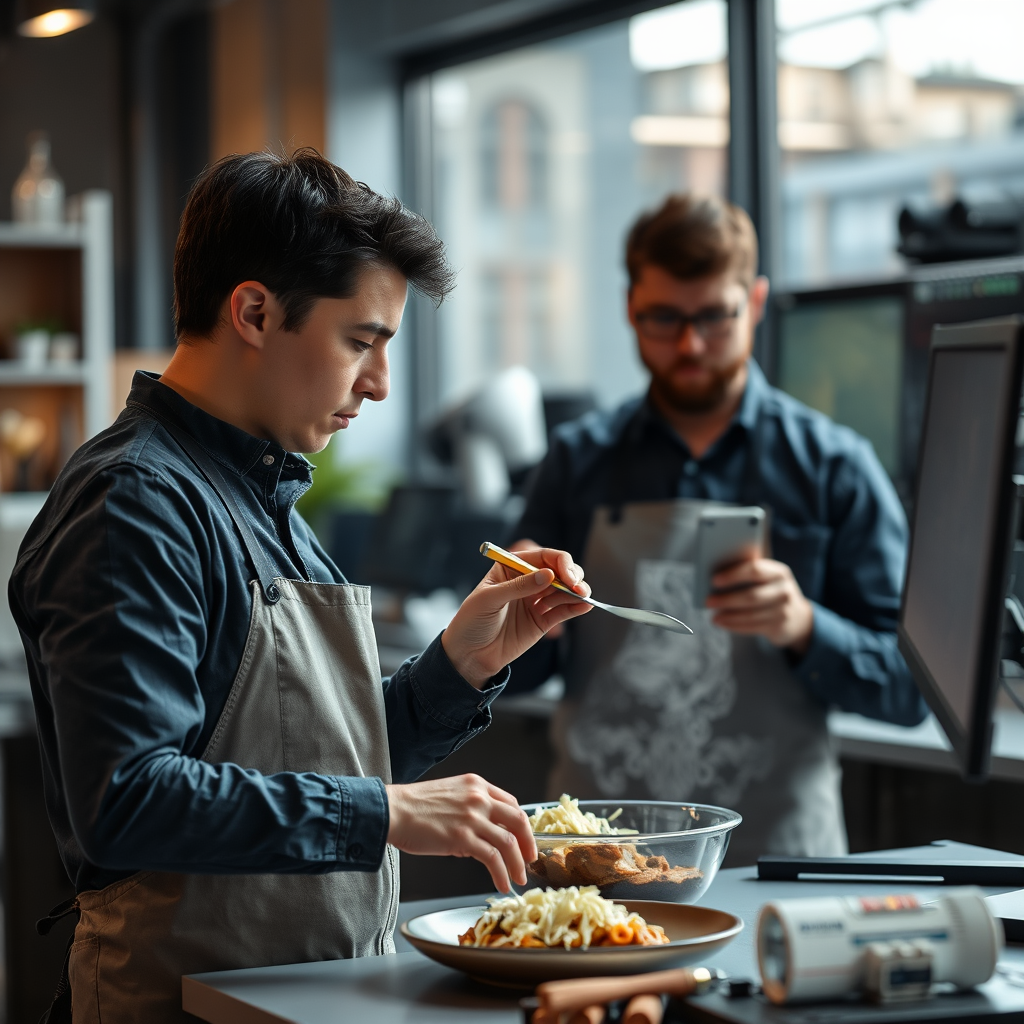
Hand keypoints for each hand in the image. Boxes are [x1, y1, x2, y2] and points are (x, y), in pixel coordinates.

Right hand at [386, 775, 537, 892]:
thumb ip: (471, 808)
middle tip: (530, 860)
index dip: (521, 824)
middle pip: (518, 820)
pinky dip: (501, 873)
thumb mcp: (450, 795)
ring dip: (518, 864)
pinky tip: (502, 884)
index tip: (524, 839)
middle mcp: (479, 798)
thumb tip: (483, 834)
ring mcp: (472, 818)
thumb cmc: (414, 806)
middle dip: (528, 844)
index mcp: (477, 784)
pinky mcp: (463, 838)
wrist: (393, 811)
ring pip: (508, 842)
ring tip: (518, 879)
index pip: (511, 803)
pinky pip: (492, 859)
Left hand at [441, 545, 591, 686]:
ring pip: (564, 590)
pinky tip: (584, 606)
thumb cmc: (472, 620)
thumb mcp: (489, 599)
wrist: (469, 654)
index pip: (543, 556)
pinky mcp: (543, 620)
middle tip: (577, 587)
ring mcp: (537, 600)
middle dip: (572, 575)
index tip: (567, 574)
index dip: (559, 562)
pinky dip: (576, 607)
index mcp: (512, 567)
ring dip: (577, 591)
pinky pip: (563, 611)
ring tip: (583, 597)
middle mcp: (528, 580)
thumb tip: (549, 575)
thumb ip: (519, 586)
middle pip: (559, 570)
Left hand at [705, 557, 813, 653]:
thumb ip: (747, 573)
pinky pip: (752, 627)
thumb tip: (714, 573)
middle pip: (752, 596)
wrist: (798, 617)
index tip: (714, 580)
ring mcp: (784, 611)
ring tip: (713, 616)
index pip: (755, 570)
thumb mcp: (766, 579)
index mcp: (779, 572)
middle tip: (708, 601)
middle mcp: (784, 591)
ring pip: (751, 615)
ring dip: (729, 616)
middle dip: (727, 599)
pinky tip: (722, 623)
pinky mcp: (779, 627)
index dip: (733, 575)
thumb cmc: (769, 591)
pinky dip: (734, 626)